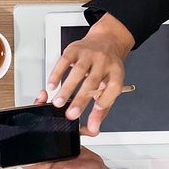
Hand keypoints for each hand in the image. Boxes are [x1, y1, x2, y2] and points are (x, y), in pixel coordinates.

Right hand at [40, 13, 135, 133]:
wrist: (107, 40)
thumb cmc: (107, 67)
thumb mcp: (110, 86)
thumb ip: (102, 108)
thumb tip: (93, 128)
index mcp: (116, 72)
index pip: (114, 86)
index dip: (107, 99)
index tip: (97, 109)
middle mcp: (104, 62)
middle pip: (93, 82)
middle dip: (81, 99)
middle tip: (71, 114)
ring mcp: (89, 54)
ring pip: (78, 72)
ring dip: (67, 88)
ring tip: (58, 103)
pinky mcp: (75, 49)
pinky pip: (64, 61)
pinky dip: (56, 73)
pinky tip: (51, 85)